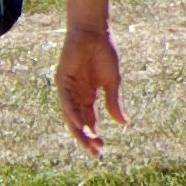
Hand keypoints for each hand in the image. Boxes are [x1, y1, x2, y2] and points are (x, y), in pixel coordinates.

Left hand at [55, 24, 125, 151]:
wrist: (94, 33)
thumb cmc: (104, 53)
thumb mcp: (112, 82)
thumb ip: (114, 102)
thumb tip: (123, 123)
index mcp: (88, 96)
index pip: (89, 120)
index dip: (94, 134)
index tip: (102, 149)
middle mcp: (76, 95)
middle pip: (79, 122)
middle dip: (86, 137)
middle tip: (96, 152)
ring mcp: (68, 89)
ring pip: (71, 115)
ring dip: (79, 130)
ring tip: (89, 143)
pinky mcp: (62, 81)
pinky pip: (66, 101)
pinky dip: (72, 113)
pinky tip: (80, 124)